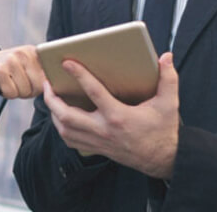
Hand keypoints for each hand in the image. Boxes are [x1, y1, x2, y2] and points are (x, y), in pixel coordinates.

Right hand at [0, 45, 44, 98]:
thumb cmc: (12, 69)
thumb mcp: (28, 63)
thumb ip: (41, 70)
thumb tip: (52, 85)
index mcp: (33, 51)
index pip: (48, 75)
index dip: (43, 85)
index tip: (37, 84)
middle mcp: (22, 53)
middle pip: (38, 86)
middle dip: (31, 91)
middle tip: (22, 85)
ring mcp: (10, 61)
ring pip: (25, 91)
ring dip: (19, 93)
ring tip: (13, 83)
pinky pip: (11, 93)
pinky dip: (8, 93)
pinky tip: (5, 85)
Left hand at [42, 53, 179, 178]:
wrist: (163, 159)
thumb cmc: (164, 129)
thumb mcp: (169, 103)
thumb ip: (168, 79)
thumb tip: (166, 57)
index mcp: (119, 116)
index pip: (94, 92)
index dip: (79, 75)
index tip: (66, 62)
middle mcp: (104, 130)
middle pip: (67, 116)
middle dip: (52, 99)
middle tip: (47, 82)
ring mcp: (98, 142)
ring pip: (65, 130)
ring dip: (53, 113)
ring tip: (50, 97)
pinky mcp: (97, 149)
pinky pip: (71, 141)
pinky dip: (62, 129)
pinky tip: (61, 118)